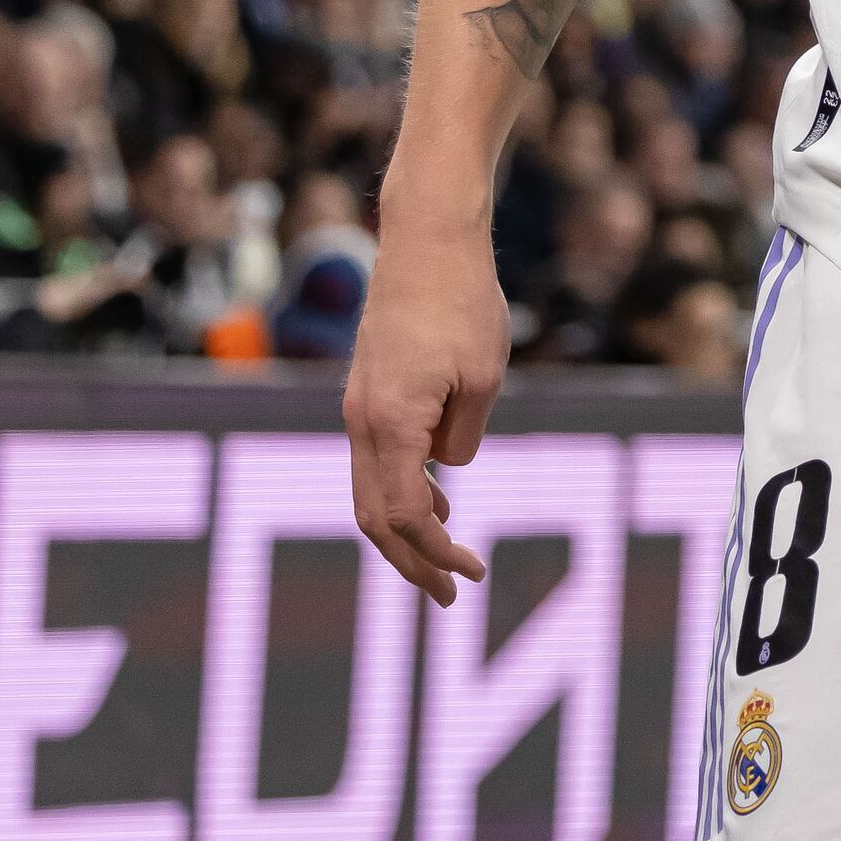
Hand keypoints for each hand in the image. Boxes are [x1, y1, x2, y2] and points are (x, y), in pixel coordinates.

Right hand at [345, 212, 508, 604]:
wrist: (426, 242)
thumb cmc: (463, 304)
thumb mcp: (483, 379)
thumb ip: (463, 436)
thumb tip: (448, 471)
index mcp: (390, 425)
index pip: (406, 517)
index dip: (437, 553)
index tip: (472, 574)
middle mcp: (361, 422)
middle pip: (376, 518)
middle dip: (411, 563)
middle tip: (449, 598)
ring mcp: (358, 408)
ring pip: (370, 491)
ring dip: (404, 531)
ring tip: (444, 561)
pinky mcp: (366, 393)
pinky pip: (376, 460)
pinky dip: (401, 490)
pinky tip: (438, 500)